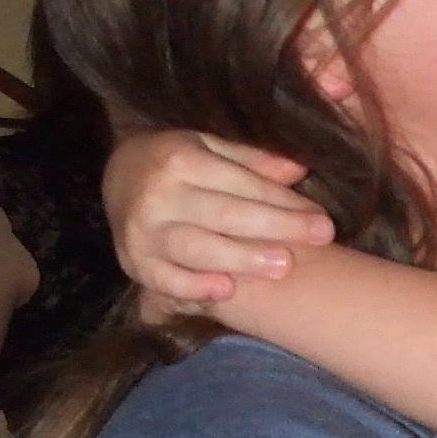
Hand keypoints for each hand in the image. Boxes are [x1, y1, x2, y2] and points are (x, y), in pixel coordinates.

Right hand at [106, 128, 330, 310]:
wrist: (115, 177)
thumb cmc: (174, 162)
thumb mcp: (207, 146)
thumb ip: (251, 160)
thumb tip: (298, 171)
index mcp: (181, 160)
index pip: (240, 183)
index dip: (283, 201)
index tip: (320, 217)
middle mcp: (159, 195)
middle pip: (224, 214)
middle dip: (276, 226)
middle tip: (319, 238)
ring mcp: (144, 233)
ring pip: (198, 247)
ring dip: (242, 258)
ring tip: (283, 266)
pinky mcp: (134, 264)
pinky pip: (165, 280)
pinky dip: (194, 287)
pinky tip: (226, 291)